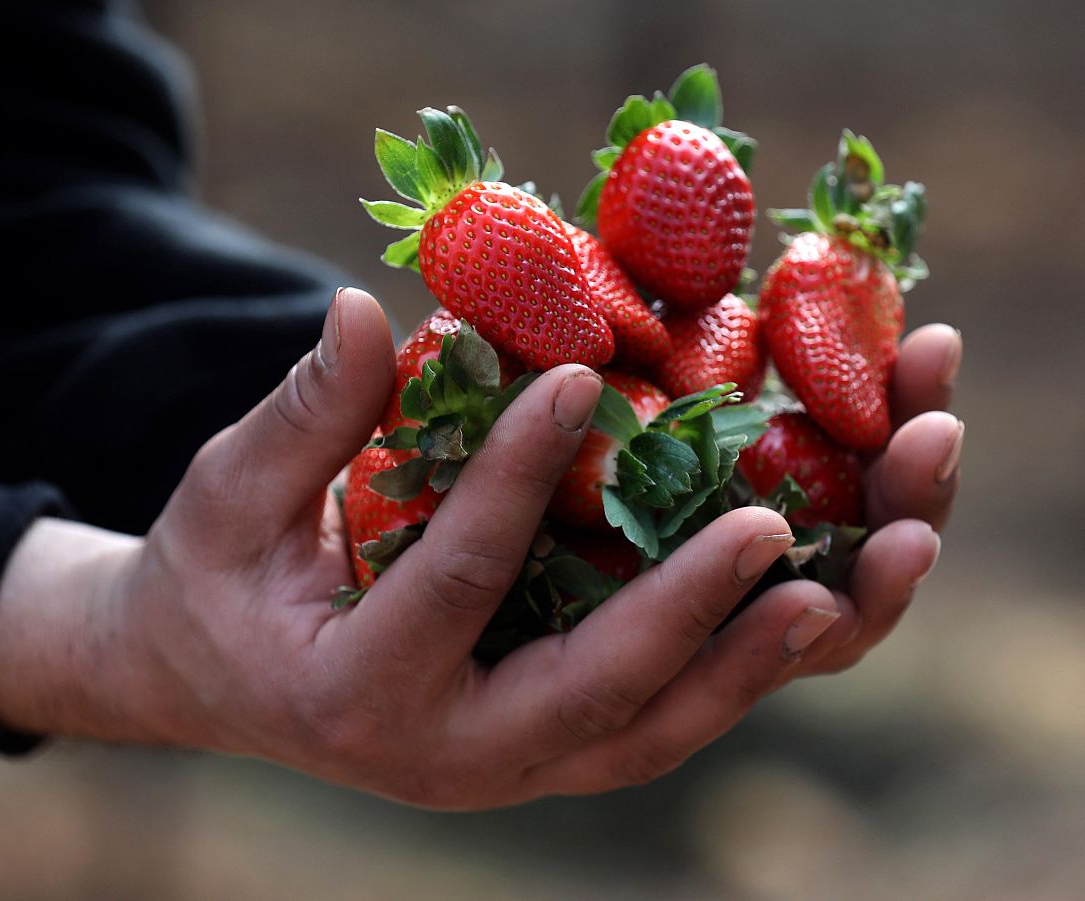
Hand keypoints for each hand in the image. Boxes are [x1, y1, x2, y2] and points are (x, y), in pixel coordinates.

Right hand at [0, 289, 956, 807]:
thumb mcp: (227, 496)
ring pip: (664, 728)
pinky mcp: (565, 746)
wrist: (221, 682)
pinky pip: (674, 712)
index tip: (577, 371)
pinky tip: (827, 581)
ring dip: (767, 654)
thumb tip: (364, 309)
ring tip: (865, 568)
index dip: (511, 476)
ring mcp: (521, 766)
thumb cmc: (219, 581)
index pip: (456, 580)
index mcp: (358, 694)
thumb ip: (302, 417)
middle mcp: (455, 757)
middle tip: (777, 524)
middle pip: (600, 697)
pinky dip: (753, 658)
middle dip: (693, 610)